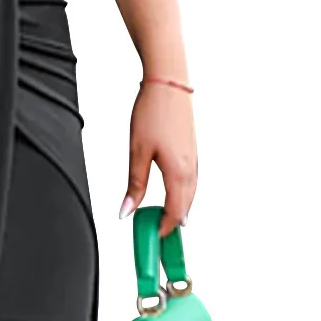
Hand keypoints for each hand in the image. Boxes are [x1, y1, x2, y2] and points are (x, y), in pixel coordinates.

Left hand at [118, 83, 196, 235]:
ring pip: (190, 195)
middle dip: (172, 223)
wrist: (169, 84)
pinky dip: (183, 194)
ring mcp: (194, 159)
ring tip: (163, 219)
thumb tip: (126, 212)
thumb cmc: (152, 113)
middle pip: (185, 207)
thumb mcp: (137, 151)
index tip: (151, 237)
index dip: (164, 228)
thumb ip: (134, 185)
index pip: (175, 212)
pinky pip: (191, 182)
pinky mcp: (193, 151)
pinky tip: (174, 194)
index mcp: (179, 173)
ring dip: (178, 209)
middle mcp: (191, 169)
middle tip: (156, 233)